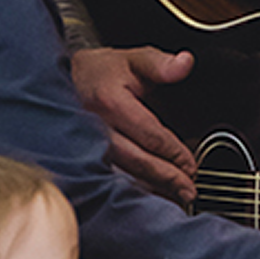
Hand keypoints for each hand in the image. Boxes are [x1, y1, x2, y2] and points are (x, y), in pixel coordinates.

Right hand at [69, 45, 198, 204]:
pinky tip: (150, 197)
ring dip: (151, 190)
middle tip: (188, 189)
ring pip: (122, 175)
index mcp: (110, 102)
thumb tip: (185, 63)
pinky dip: (132, 191)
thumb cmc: (103, 72)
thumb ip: (160, 64)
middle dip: (166, 177)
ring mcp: (86, 145)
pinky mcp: (83, 158)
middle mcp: (95, 127)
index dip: (173, 152)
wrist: (68, 80)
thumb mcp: (133, 60)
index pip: (149, 133)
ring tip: (175, 198)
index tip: (191, 165)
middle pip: (137, 160)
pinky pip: (110, 179)